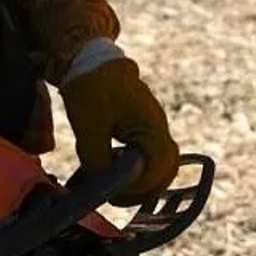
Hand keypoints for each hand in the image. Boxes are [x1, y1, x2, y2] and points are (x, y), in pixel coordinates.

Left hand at [59, 53, 178, 206]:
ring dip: (140, 181)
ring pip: (158, 165)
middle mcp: (157, 128)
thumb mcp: (89, 125)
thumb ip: (98, 159)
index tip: (114, 192)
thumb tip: (102, 185)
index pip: (160, 167)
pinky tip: (111, 172)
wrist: (90, 59)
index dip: (140, 186)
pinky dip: (134, 171)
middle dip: (143, 190)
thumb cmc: (92, 86)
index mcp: (151, 124)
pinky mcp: (141, 129)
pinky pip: (147, 156)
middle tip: (115, 196)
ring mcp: (151, 128)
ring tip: (113, 188)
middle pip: (166, 170)